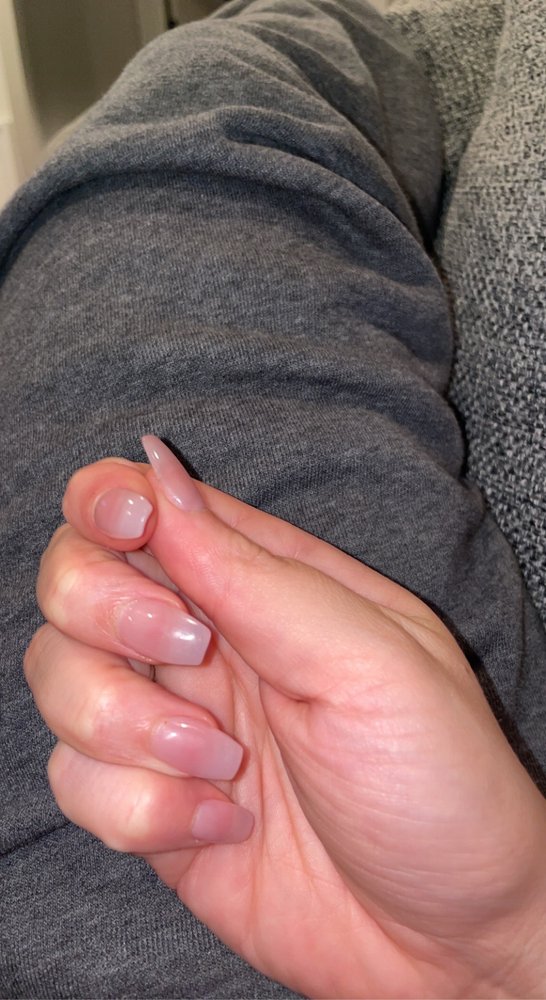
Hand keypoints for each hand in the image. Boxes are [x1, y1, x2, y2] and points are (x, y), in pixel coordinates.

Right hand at [26, 437, 545, 998]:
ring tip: (224, 766)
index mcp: (264, 581)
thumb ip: (257, 574)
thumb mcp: (369, 660)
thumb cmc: (439, 781)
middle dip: (107, 615)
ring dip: (126, 727)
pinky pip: (74, 781)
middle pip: (74, 580)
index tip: (128, 533)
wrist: (444, 938)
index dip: (109, 501)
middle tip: (189, 653)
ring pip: (58, 678)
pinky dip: (138, 809)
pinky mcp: (146, 802)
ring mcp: (169, 720)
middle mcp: (204, 640)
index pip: (146, 503)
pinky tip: (222, 827)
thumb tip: (157, 480)